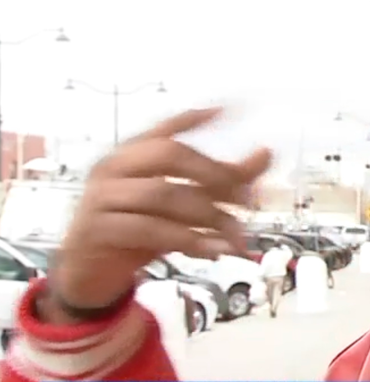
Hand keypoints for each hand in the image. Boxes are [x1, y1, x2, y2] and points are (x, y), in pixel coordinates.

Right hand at [52, 108, 272, 308]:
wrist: (91, 273)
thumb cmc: (137, 230)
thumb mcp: (182, 206)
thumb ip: (222, 181)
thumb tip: (265, 154)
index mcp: (133, 155)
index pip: (165, 128)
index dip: (194, 118)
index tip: (229, 109)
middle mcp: (115, 168)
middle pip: (168, 153)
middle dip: (214, 174)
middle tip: (246, 199)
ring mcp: (102, 197)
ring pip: (162, 194)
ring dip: (208, 216)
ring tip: (235, 236)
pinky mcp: (99, 229)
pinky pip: (148, 229)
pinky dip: (188, 241)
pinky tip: (212, 251)